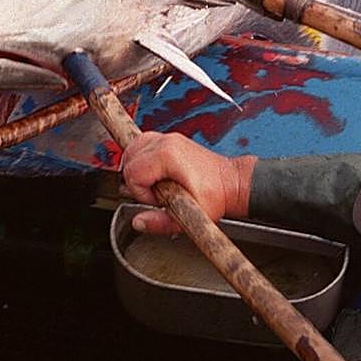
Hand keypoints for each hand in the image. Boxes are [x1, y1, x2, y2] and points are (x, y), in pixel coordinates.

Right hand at [119, 132, 254, 234]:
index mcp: (167, 156)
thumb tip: (138, 222)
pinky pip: (143, 143)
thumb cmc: (216, 196)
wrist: (231, 183)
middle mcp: (166, 142)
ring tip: (152, 184)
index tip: (158, 200)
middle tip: (156, 194)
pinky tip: (151, 173)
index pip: (132, 173)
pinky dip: (141, 158)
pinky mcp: (170, 140)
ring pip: (132, 148)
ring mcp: (168, 138)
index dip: (141, 193)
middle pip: (129, 160)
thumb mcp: (187, 216)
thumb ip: (160, 222)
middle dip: (137, 182)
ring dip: (136, 169)